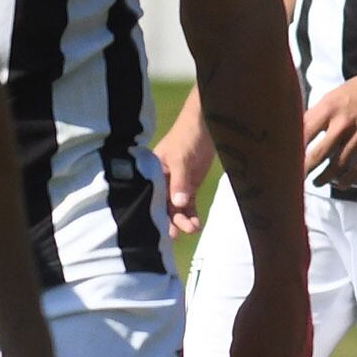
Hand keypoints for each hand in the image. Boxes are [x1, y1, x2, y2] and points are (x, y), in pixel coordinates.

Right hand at [155, 111, 217, 235]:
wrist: (206, 124)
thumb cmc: (187, 135)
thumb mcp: (180, 157)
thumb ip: (179, 181)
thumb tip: (178, 204)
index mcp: (151, 172)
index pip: (149, 196)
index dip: (153, 213)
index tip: (159, 229)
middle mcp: (161, 180)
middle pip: (163, 205)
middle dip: (171, 219)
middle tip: (179, 232)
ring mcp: (176, 183)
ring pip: (177, 207)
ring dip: (184, 219)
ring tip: (193, 229)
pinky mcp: (190, 185)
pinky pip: (189, 204)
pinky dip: (192, 214)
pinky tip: (196, 225)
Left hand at [303, 65, 356, 185]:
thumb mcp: (332, 97)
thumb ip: (316, 115)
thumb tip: (298, 132)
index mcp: (328, 109)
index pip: (304, 134)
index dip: (292, 150)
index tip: (285, 160)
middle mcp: (342, 124)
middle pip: (318, 155)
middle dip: (304, 171)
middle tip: (296, 179)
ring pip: (337, 167)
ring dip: (323, 178)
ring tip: (317, 182)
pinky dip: (346, 180)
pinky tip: (339, 184)